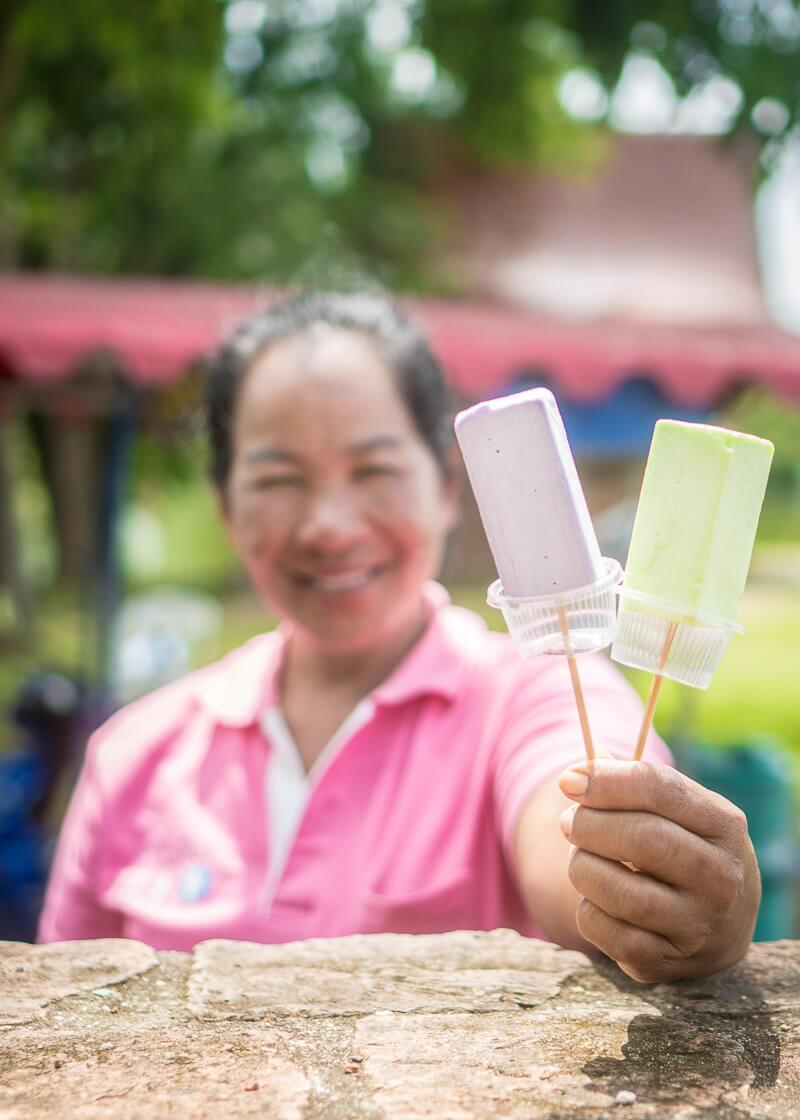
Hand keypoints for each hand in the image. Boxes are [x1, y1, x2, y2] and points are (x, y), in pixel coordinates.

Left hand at [557, 758, 760, 982]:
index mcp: (724, 826)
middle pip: (643, 839)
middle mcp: (722, 878)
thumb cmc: (683, 847)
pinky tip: (596, 899)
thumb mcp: (675, 811)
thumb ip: (630, 785)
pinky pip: (604, 931)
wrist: (719, 923)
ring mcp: (697, 926)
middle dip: (590, 825)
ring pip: (621, 892)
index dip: (607, 781)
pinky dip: (586, 909)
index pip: (661, 789)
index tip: (568, 780)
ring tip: (580, 859)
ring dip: (583, 867)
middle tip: (569, 822)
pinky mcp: (665, 963)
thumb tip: (575, 777)